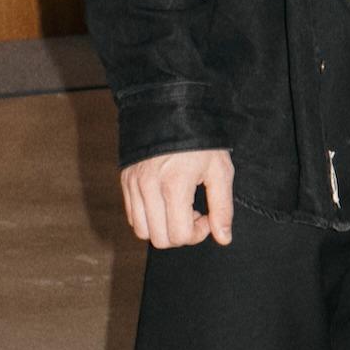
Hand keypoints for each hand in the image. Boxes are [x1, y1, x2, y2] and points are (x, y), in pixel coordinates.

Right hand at [120, 148, 234, 248]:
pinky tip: (165, 203)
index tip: (207, 216)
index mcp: (174, 185)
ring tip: (179, 209)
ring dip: (163, 229)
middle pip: (159, 239)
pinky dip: (149, 218)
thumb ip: (222, 207)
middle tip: (195, 214)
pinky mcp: (126, 182)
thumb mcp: (220, 170)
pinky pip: (132, 216)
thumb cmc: (201, 140)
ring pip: (142, 231)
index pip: (180, 234)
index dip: (198, 233)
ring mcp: (134, 185)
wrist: (173, 110)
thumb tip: (224, 238)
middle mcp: (149, 188)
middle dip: (181, 234)